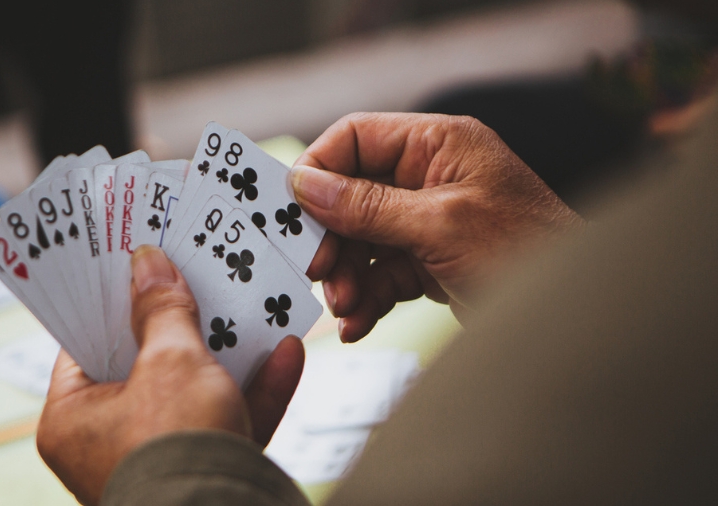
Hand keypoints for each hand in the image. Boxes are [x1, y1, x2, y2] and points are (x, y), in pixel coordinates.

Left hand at [36, 245, 304, 504]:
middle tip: (191, 272)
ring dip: (227, 350)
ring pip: (196, 390)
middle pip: (145, 363)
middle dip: (178, 320)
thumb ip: (164, 311)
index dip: (112, 299)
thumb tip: (150, 264)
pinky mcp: (208, 469)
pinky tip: (286, 352)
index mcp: (75, 420)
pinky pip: (230, 419)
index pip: (85, 343)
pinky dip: (257, 388)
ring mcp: (163, 457)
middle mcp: (111, 442)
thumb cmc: (178, 451)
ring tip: (247, 304)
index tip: (132, 263)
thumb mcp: (171, 363)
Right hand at [294, 113, 583, 336]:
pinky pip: (380, 276)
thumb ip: (368, 205)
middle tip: (318, 273)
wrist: (577, 319)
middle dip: (332, 239)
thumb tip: (306, 185)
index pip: (356, 139)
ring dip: (345, 277)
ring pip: (361, 241)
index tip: (292, 211)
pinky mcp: (430, 263)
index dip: (318, 170)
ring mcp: (428, 223)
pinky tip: (357, 324)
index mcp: (438, 144)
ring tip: (345, 307)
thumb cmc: (531, 254)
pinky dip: (366, 299)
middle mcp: (429, 178)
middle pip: (350, 196)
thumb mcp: (440, 226)